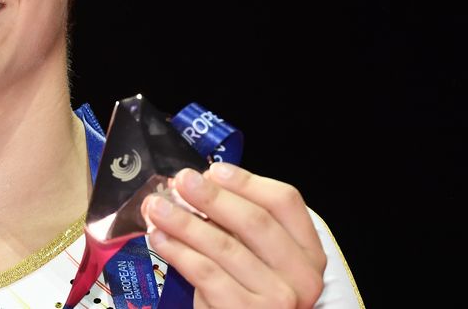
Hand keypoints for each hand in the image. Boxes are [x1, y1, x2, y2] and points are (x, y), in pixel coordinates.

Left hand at [143, 163, 325, 308]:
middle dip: (213, 197)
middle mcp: (302, 276)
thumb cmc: (247, 297)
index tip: (214, 171)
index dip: (247, 182)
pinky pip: (206, 272)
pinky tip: (161, 238)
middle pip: (256, 221)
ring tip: (158, 208)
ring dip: (185, 222)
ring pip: (225, 245)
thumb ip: (235, 225)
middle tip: (182, 181)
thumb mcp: (254, 259)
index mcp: (309, 253)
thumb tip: (196, 188)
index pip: (285, 203)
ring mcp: (277, 298)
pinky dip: (179, 251)